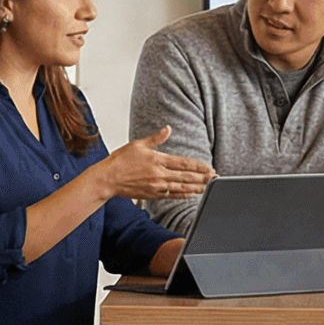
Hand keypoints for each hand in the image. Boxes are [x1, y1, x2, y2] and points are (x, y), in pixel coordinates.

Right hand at [88, 126, 215, 202]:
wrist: (108, 179)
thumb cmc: (120, 161)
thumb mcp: (138, 144)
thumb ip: (156, 138)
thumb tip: (167, 129)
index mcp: (157, 160)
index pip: (183, 164)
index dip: (198, 167)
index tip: (209, 168)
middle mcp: (159, 174)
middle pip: (186, 177)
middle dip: (203, 178)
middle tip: (215, 178)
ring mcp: (157, 186)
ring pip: (182, 188)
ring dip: (197, 187)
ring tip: (208, 187)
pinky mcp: (153, 195)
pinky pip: (172, 195)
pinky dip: (183, 195)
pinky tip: (192, 194)